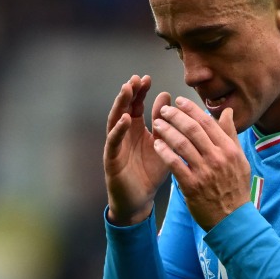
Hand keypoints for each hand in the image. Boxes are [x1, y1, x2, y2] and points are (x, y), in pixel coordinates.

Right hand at [104, 75, 171, 225]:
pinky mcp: (111, 159)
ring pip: (114, 120)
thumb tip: (168, 97)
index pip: (135, 105)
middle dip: (128, 93)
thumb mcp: (162, 145)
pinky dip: (117, 130)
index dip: (140, 92)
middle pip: (123, 108)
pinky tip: (124, 119)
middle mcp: (123, 134)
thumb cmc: (151, 173)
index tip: (148, 78)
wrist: (140, 200)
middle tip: (135, 78)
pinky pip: (113, 142)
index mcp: (135, 129)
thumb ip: (165, 124)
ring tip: (127, 90)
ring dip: (120, 105)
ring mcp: (115, 145)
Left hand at [152, 96, 250, 230]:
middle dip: (176, 116)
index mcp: (229, 149)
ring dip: (167, 131)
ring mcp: (204, 172)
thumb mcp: (239, 159)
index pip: (207, 122)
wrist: (232, 219)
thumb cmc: (235, 188)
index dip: (191, 109)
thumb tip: (227, 112)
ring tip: (157, 123)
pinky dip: (164, 152)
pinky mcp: (192, 185)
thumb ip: (230, 135)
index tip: (179, 101)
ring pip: (182, 144)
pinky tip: (156, 144)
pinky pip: (175, 164)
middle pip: (193, 129)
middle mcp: (217, 158)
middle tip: (164, 109)